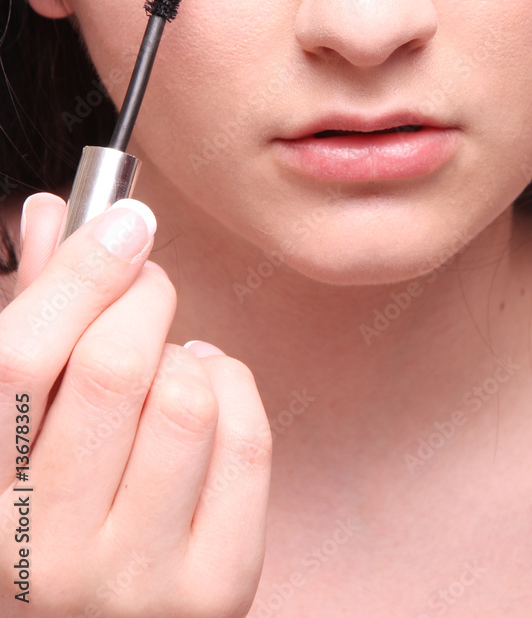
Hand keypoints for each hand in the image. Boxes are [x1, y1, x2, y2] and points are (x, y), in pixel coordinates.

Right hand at [0, 194, 271, 616]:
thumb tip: (53, 214)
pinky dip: (232, 390)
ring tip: (164, 364)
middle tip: (146, 282)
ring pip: (187, 400)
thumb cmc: (38, 524)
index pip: (20, 357)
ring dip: (183, 355)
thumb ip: (30, 323)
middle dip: (143, 296)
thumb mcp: (8, 433)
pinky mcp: (214, 590)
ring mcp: (133, 581)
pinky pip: (246, 443)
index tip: (124, 221)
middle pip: (114, 368)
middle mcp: (42, 553)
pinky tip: (204, 393)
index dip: (79, 271)